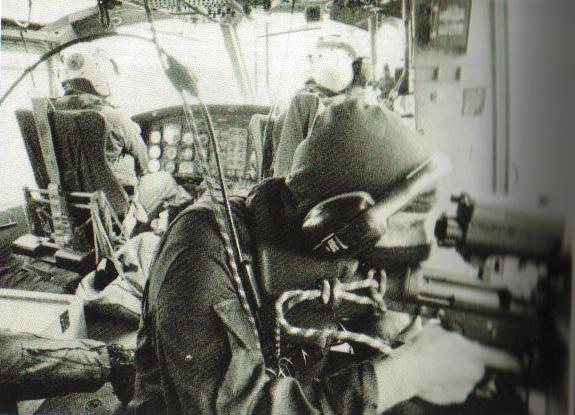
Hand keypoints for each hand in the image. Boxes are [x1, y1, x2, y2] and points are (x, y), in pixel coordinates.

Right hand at [396, 318, 519, 404]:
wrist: (409, 371)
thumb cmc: (423, 350)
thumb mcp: (439, 330)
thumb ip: (452, 333)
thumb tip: (450, 332)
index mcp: (476, 355)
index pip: (504, 359)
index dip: (515, 361)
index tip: (521, 364)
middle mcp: (476, 374)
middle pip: (480, 367)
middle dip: (469, 362)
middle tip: (453, 355)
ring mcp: (466, 388)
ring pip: (468, 379)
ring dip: (458, 373)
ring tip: (440, 365)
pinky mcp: (455, 398)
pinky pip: (457, 388)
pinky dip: (449, 384)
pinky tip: (436, 376)